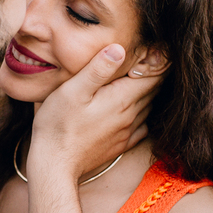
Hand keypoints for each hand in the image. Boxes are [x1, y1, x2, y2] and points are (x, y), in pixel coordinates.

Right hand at [30, 44, 158, 180]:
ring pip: (149, 107)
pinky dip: (143, 113)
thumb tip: (119, 48)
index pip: (153, 76)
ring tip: (141, 78)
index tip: (157, 47)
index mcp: (122, 99)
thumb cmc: (58, 125)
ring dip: (148, 92)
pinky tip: (134, 108)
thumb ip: (97, 69)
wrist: (55, 164)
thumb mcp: (72, 90)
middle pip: (153, 90)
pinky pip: (142, 126)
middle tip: (150, 58)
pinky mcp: (121, 145)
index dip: (157, 60)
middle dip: (154, 73)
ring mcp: (127, 132)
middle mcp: (131, 116)